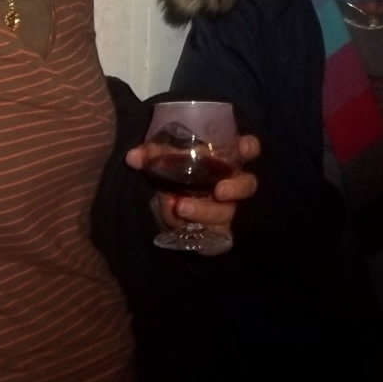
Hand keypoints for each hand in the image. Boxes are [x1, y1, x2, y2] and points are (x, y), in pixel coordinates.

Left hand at [126, 134, 259, 255]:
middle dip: (236, 187)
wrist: (166, 207)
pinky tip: (178, 222)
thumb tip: (134, 157)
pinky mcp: (218, 231)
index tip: (242, 148)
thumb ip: (151, 156)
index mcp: (224, 158)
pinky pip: (214, 234)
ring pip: (227, 212)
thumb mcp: (162, 161)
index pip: (248, 149)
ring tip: (181, 207)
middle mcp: (231, 183)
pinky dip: (196, 227)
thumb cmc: (173, 173)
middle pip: (247, 184)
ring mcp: (227, 209)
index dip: (249, 148)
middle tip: (218, 190)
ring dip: (205, 210)